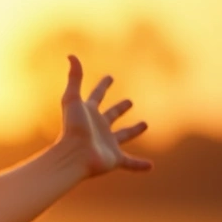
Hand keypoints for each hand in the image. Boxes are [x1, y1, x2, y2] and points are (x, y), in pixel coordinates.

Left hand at [59, 54, 152, 178]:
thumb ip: (74, 78)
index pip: (97, 96)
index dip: (103, 86)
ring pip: (123, 136)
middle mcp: (98, 128)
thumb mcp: (72, 100)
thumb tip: (71, 55)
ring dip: (133, 130)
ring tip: (144, 124)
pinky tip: (150, 167)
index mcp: (89, 114)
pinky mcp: (114, 158)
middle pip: (111, 115)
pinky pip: (130, 162)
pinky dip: (139, 165)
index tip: (109, 77)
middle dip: (119, 108)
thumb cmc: (72, 128)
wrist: (73, 156)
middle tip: (129, 102)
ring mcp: (107, 143)